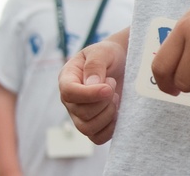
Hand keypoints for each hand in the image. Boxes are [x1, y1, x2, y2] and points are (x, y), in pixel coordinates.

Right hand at [58, 30, 127, 144]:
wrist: (121, 61)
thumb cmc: (108, 55)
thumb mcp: (102, 51)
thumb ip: (95, 65)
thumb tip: (91, 85)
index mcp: (67, 79)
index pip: (68, 93)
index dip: (88, 94)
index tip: (108, 88)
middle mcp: (71, 100)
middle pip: (81, 113)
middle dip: (104, 100)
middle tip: (113, 84)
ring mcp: (80, 115)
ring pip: (88, 128)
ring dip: (108, 113)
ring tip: (115, 96)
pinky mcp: (94, 124)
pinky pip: (98, 138)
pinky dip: (111, 128)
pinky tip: (118, 112)